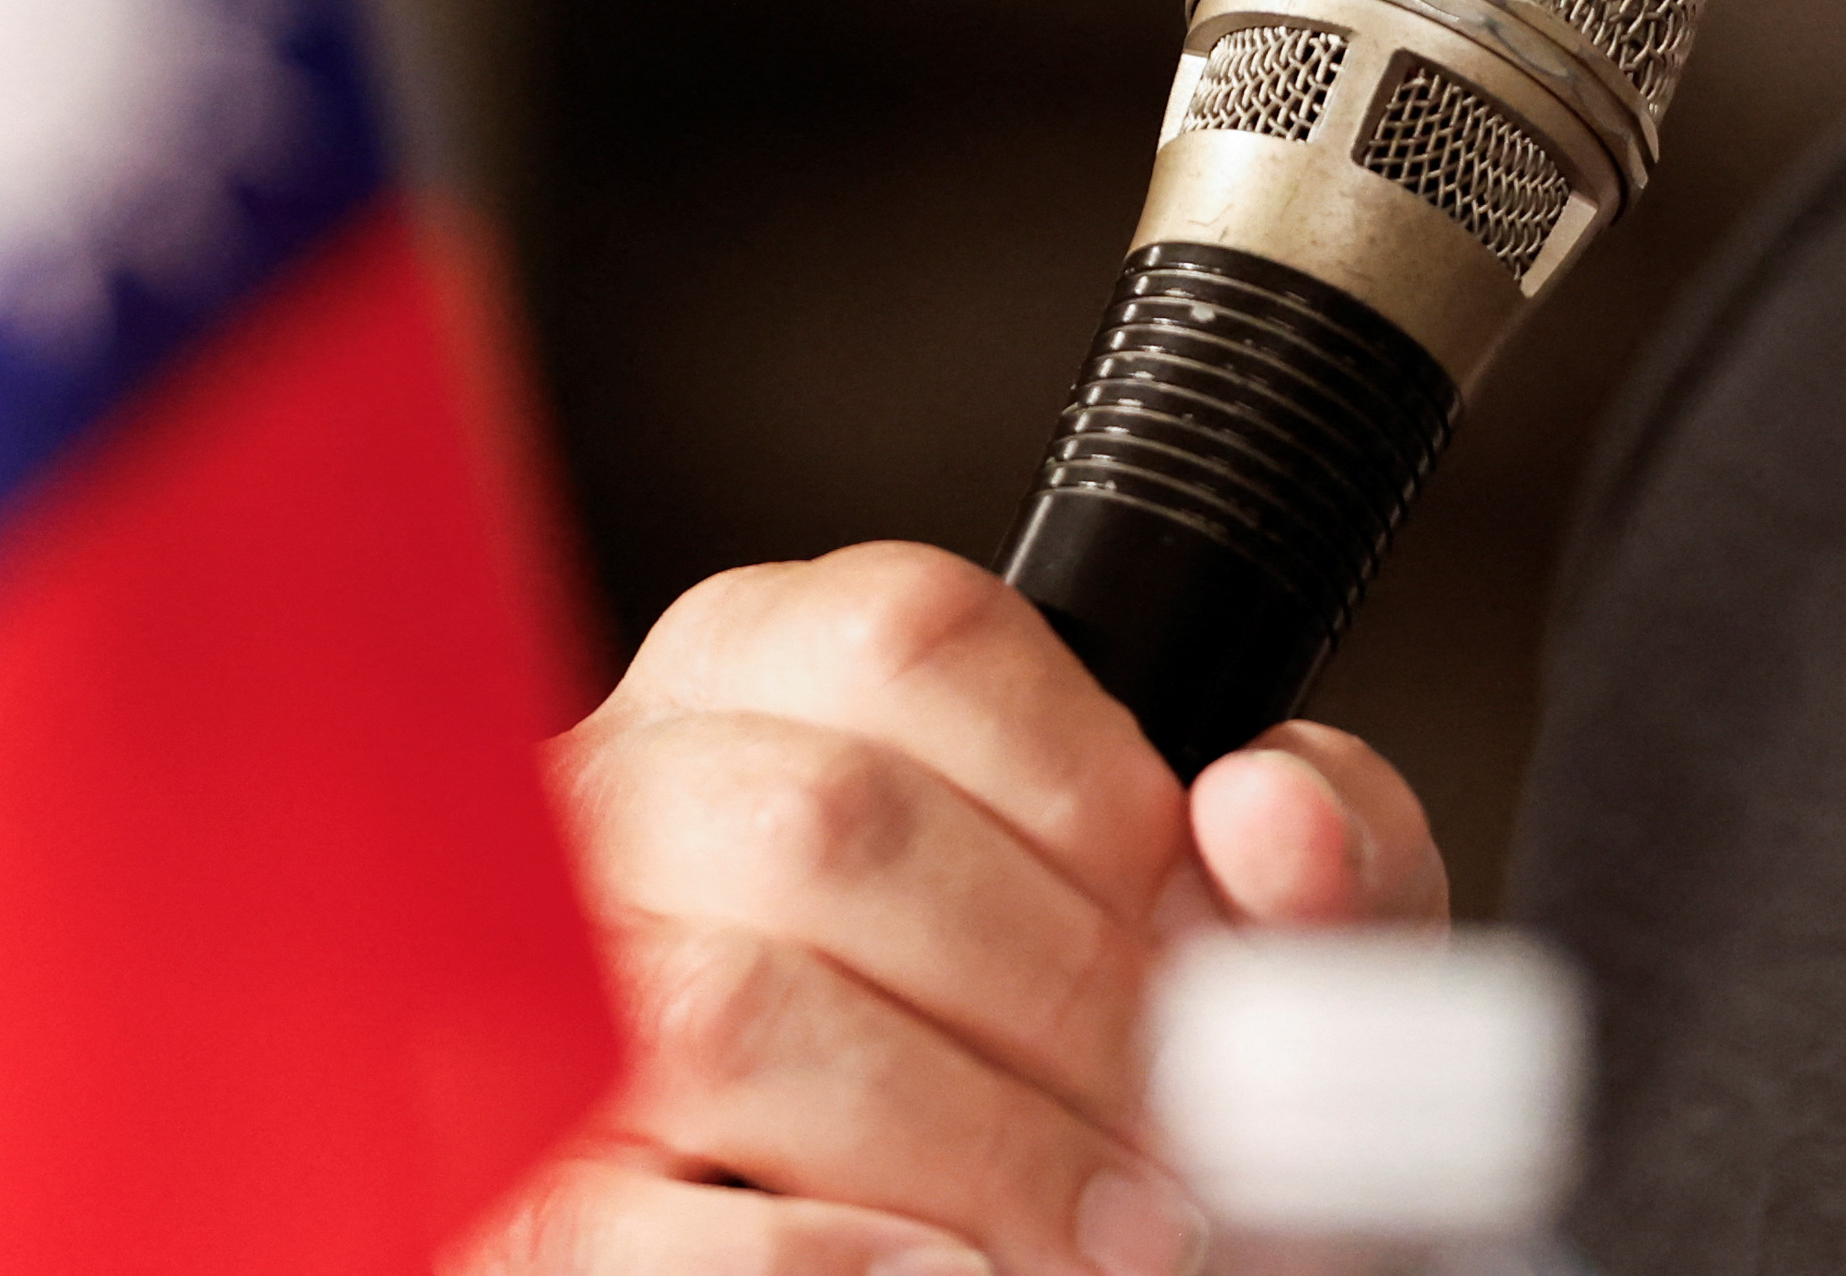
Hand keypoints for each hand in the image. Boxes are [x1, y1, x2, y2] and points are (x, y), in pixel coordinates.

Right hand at [464, 542, 1449, 1275]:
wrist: (1059, 1247)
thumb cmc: (1126, 1084)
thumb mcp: (1262, 947)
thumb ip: (1324, 852)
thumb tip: (1271, 816)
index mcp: (776, 667)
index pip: (914, 633)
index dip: (1097, 791)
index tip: (1208, 936)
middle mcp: (632, 794)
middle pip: (832, 825)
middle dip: (1063, 997)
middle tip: (1196, 1135)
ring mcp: (551, 998)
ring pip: (733, 1010)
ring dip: (975, 1143)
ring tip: (1120, 1234)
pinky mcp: (521, 1204)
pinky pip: (622, 1222)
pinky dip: (814, 1262)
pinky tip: (944, 1275)